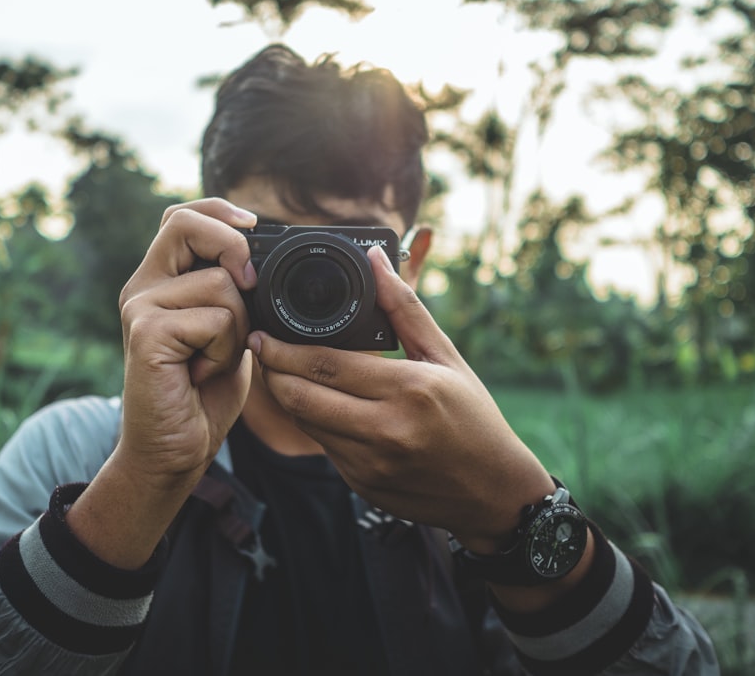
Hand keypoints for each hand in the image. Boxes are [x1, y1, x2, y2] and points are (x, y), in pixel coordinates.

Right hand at [116, 198, 258, 487]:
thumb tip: (263, 258)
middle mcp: (142, 287)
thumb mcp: (227, 331)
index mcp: (160, 281)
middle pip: (186, 223)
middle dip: (233, 247)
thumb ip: (234, 294)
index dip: (218, 210)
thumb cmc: (203, 394)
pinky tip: (201, 374)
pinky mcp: (147, 333)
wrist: (174, 450)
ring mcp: (140, 307)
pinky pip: (216, 318)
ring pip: (221, 282)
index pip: (180, 216)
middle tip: (249, 287)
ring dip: (238, 328)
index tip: (254, 223)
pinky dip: (225, 351)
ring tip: (213, 359)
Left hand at [249, 245, 554, 552]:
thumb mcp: (446, 357)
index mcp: (409, 390)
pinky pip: (323, 446)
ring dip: (287, 396)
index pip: (326, 365)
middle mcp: (387, 430)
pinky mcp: (362, 485)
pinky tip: (315, 402)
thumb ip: (404, 307)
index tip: (263, 334)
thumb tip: (375, 260)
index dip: (284, 349)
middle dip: (272, 371)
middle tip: (260, 349)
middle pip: (302, 396)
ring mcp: (371, 464)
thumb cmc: (474, 418)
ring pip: (305, 423)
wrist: (494, 493)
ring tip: (280, 371)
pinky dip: (312, 422)